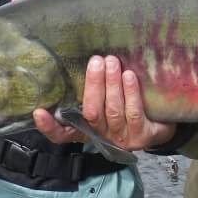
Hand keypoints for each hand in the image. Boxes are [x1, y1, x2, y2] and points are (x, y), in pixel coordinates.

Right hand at [38, 55, 174, 151]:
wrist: (159, 126)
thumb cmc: (126, 108)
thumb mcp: (104, 102)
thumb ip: (92, 91)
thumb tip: (85, 60)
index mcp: (86, 129)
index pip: (62, 135)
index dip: (49, 126)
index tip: (39, 111)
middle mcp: (101, 136)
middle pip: (91, 113)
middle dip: (93, 85)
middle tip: (96, 61)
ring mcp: (121, 138)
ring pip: (113, 111)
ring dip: (111, 84)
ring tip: (112, 62)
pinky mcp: (141, 136)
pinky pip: (134, 113)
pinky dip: (130, 93)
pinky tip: (129, 76)